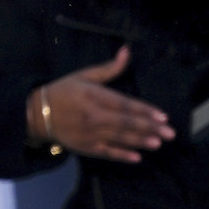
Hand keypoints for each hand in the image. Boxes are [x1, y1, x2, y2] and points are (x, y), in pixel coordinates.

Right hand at [30, 46, 174, 163]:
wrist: (38, 113)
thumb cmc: (64, 91)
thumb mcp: (84, 76)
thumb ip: (109, 68)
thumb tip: (127, 51)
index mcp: (94, 96)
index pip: (124, 104)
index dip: (145, 111)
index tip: (163, 116)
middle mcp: (94, 115)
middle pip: (126, 123)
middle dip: (150, 128)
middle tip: (169, 133)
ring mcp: (90, 133)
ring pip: (119, 138)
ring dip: (140, 141)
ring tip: (158, 143)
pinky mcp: (86, 147)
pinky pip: (107, 152)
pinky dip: (122, 155)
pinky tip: (137, 158)